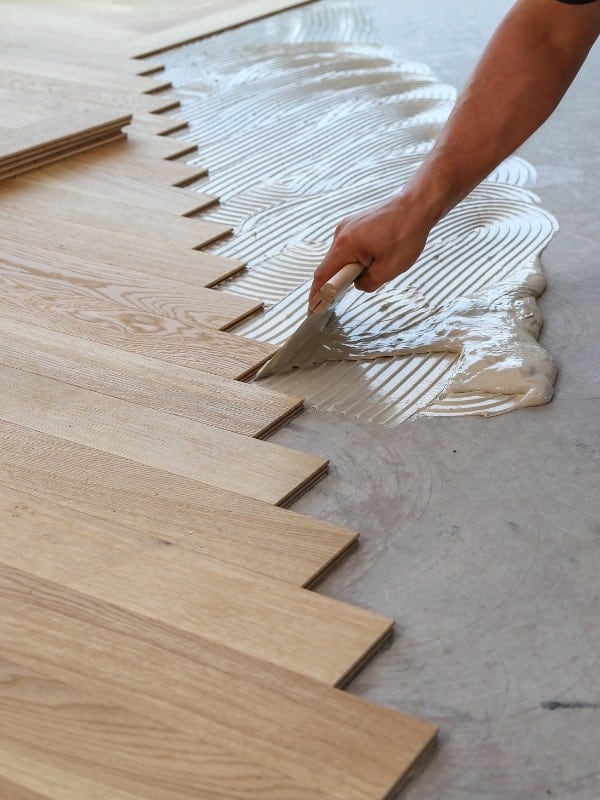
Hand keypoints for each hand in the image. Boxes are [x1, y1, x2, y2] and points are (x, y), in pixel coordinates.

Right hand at [309, 193, 432, 306]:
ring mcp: (347, 226)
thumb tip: (358, 283)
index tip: (313, 307)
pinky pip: (348, 246)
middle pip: (330, 265)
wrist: (416, 206)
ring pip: (341, 255)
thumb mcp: (388, 270)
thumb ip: (367, 283)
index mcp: (346, 245)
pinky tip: (372, 259)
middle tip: (346, 294)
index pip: (323, 275)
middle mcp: (341, 233)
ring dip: (350, 267)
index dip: (316, 294)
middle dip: (336, 281)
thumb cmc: (406, 232)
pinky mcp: (355, 223)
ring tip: (373, 269)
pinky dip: (355, 257)